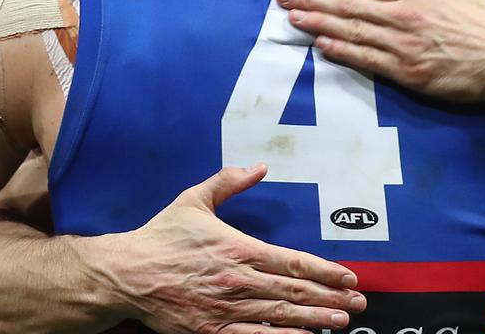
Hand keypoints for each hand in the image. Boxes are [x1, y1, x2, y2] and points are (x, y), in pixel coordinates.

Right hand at [84, 164, 365, 333]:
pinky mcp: (212, 330)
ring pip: (280, 317)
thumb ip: (229, 182)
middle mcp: (239, 280)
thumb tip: (259, 166)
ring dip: (314, 319)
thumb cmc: (161, 237)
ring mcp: (227, 308)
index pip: (293, 261)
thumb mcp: (194, 200)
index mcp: (239, 248)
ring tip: (340, 322)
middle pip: (294, 292)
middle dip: (330, 298)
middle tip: (357, 304)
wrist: (126, 274)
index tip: (349, 278)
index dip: (325, 271)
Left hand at [276, 0, 484, 102]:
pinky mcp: (408, 71)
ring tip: (293, 17)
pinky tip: (322, 44)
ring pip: (352, 31)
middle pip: (348, 6)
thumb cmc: (484, 15)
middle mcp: (402, 15)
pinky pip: (368, 60)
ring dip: (319, 23)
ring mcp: (404, 44)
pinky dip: (343, 51)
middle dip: (312, 0)